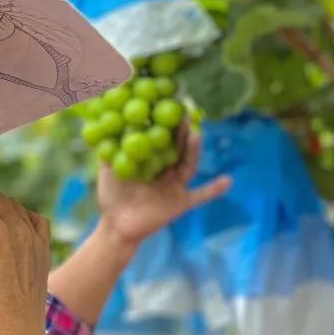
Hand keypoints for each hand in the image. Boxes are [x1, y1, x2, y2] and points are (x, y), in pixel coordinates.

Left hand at [96, 121, 230, 251]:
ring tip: (196, 134)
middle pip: (177, 149)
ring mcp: (175, 186)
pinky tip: (228, 180)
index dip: (164, 125)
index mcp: (150, 160)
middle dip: (181, 132)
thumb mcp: (107, 170)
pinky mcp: (180, 202)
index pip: (160, 140)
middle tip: (185, 114)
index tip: (166, 108)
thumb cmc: (112, 197)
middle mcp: (165, 170)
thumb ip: (108, 152)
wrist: (116, 226)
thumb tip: (105, 128)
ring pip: (187, 165)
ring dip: (193, 150)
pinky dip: (214, 189)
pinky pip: (200, 196)